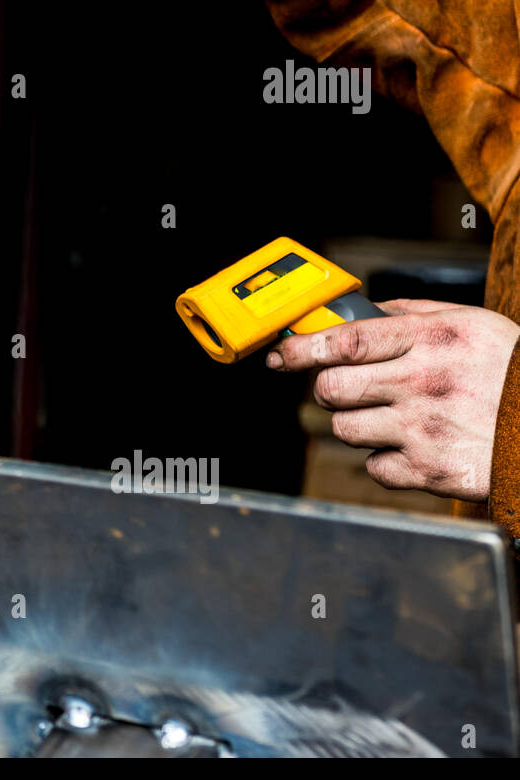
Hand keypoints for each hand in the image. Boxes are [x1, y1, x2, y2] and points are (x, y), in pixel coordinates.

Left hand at [266, 300, 519, 501]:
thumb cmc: (513, 373)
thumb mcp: (474, 325)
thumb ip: (416, 313)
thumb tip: (369, 307)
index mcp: (432, 340)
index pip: (346, 341)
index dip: (302, 347)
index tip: (282, 354)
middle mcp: (424, 383)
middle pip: (332, 387)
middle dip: (329, 388)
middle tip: (347, 388)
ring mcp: (425, 429)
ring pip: (345, 428)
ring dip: (357, 424)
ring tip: (393, 418)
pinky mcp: (431, 471)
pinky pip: (374, 467)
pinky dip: (386, 461)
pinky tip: (414, 447)